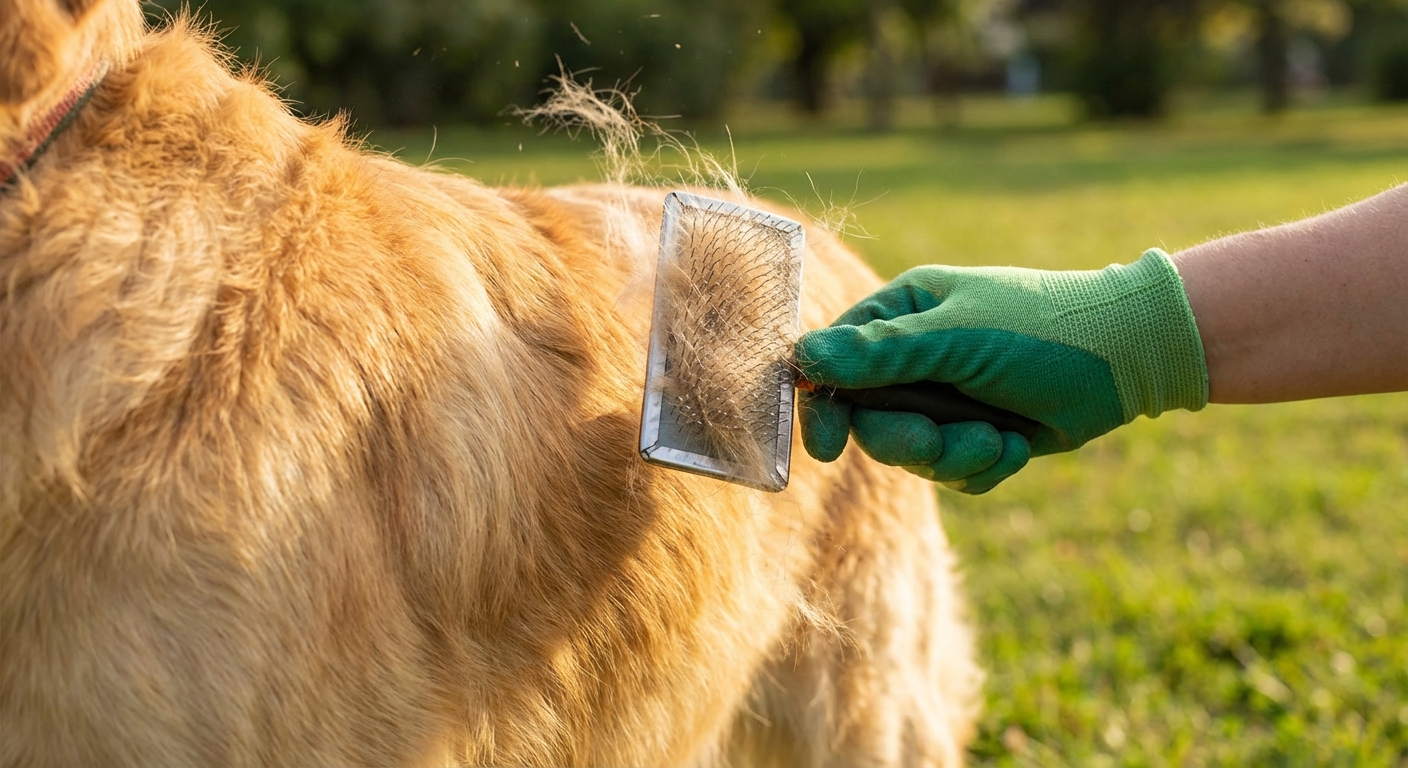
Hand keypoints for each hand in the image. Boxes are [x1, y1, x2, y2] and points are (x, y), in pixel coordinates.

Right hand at [795, 249, 1207, 492]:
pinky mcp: (975, 435)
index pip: (832, 362)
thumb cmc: (1042, 330)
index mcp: (901, 314)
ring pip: (910, 455)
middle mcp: (915, 356)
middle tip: (940, 437)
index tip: (826, 444)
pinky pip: (951, 474)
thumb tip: (801, 360)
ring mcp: (945, 398)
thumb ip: (879, 353)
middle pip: (867, 420)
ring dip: (954, 455)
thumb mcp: (957, 338)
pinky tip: (1017, 442)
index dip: (823, 406)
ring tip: (999, 437)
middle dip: (907, 438)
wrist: (1129, 359)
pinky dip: (983, 466)